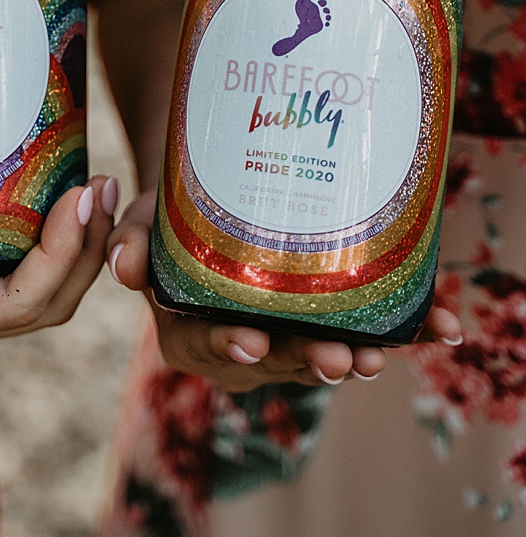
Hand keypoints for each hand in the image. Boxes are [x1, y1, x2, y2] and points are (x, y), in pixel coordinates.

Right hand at [0, 175, 116, 360]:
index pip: (19, 306)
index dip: (64, 259)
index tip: (83, 196)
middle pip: (42, 302)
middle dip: (85, 249)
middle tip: (103, 182)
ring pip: (31, 285)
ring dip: (72, 243)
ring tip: (90, 184)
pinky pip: (3, 261)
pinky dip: (38, 232)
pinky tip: (41, 187)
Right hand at [107, 190, 462, 392]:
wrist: (210, 206)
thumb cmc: (171, 219)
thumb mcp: (141, 221)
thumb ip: (129, 241)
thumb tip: (122, 265)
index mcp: (188, 329)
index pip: (204, 343)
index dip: (228, 345)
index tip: (252, 343)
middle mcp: (240, 346)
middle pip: (276, 360)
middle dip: (309, 359)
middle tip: (337, 357)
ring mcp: (287, 339)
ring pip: (321, 355)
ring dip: (356, 356)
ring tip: (379, 354)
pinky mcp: (327, 323)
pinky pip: (367, 332)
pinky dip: (407, 332)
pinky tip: (444, 329)